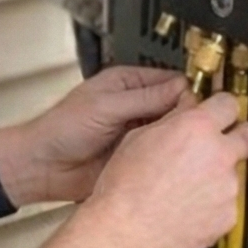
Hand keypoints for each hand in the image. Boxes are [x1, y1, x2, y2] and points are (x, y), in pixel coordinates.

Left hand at [0, 66, 187, 207]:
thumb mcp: (105, 106)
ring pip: (170, 132)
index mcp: (128, 84)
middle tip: (204, 126)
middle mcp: (136, 106)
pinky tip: (180, 160)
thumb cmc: (62, 129)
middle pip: (175, 107)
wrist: (43, 166)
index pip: (170, 81)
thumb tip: (181, 88)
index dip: (187, 91)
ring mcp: (138, 132)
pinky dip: (169, 157)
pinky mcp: (137, 156)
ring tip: (195, 143)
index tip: (203, 103)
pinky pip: (160, 155)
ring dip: (179, 137)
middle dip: (188, 115)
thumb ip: (144, 99)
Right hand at [78, 90, 247, 247]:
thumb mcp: (139, 137)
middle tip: (219, 144)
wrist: (125, 232)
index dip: (221, 108)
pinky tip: (186, 209)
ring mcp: (228, 188)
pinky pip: (226, 203)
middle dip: (238, 136)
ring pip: (232, 173)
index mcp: (197, 128)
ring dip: (216, 176)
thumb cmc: (125, 185)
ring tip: (185, 189)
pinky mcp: (228, 216)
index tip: (217, 114)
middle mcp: (220, 155)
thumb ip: (172, 119)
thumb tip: (187, 108)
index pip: (228, 103)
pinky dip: (212, 205)